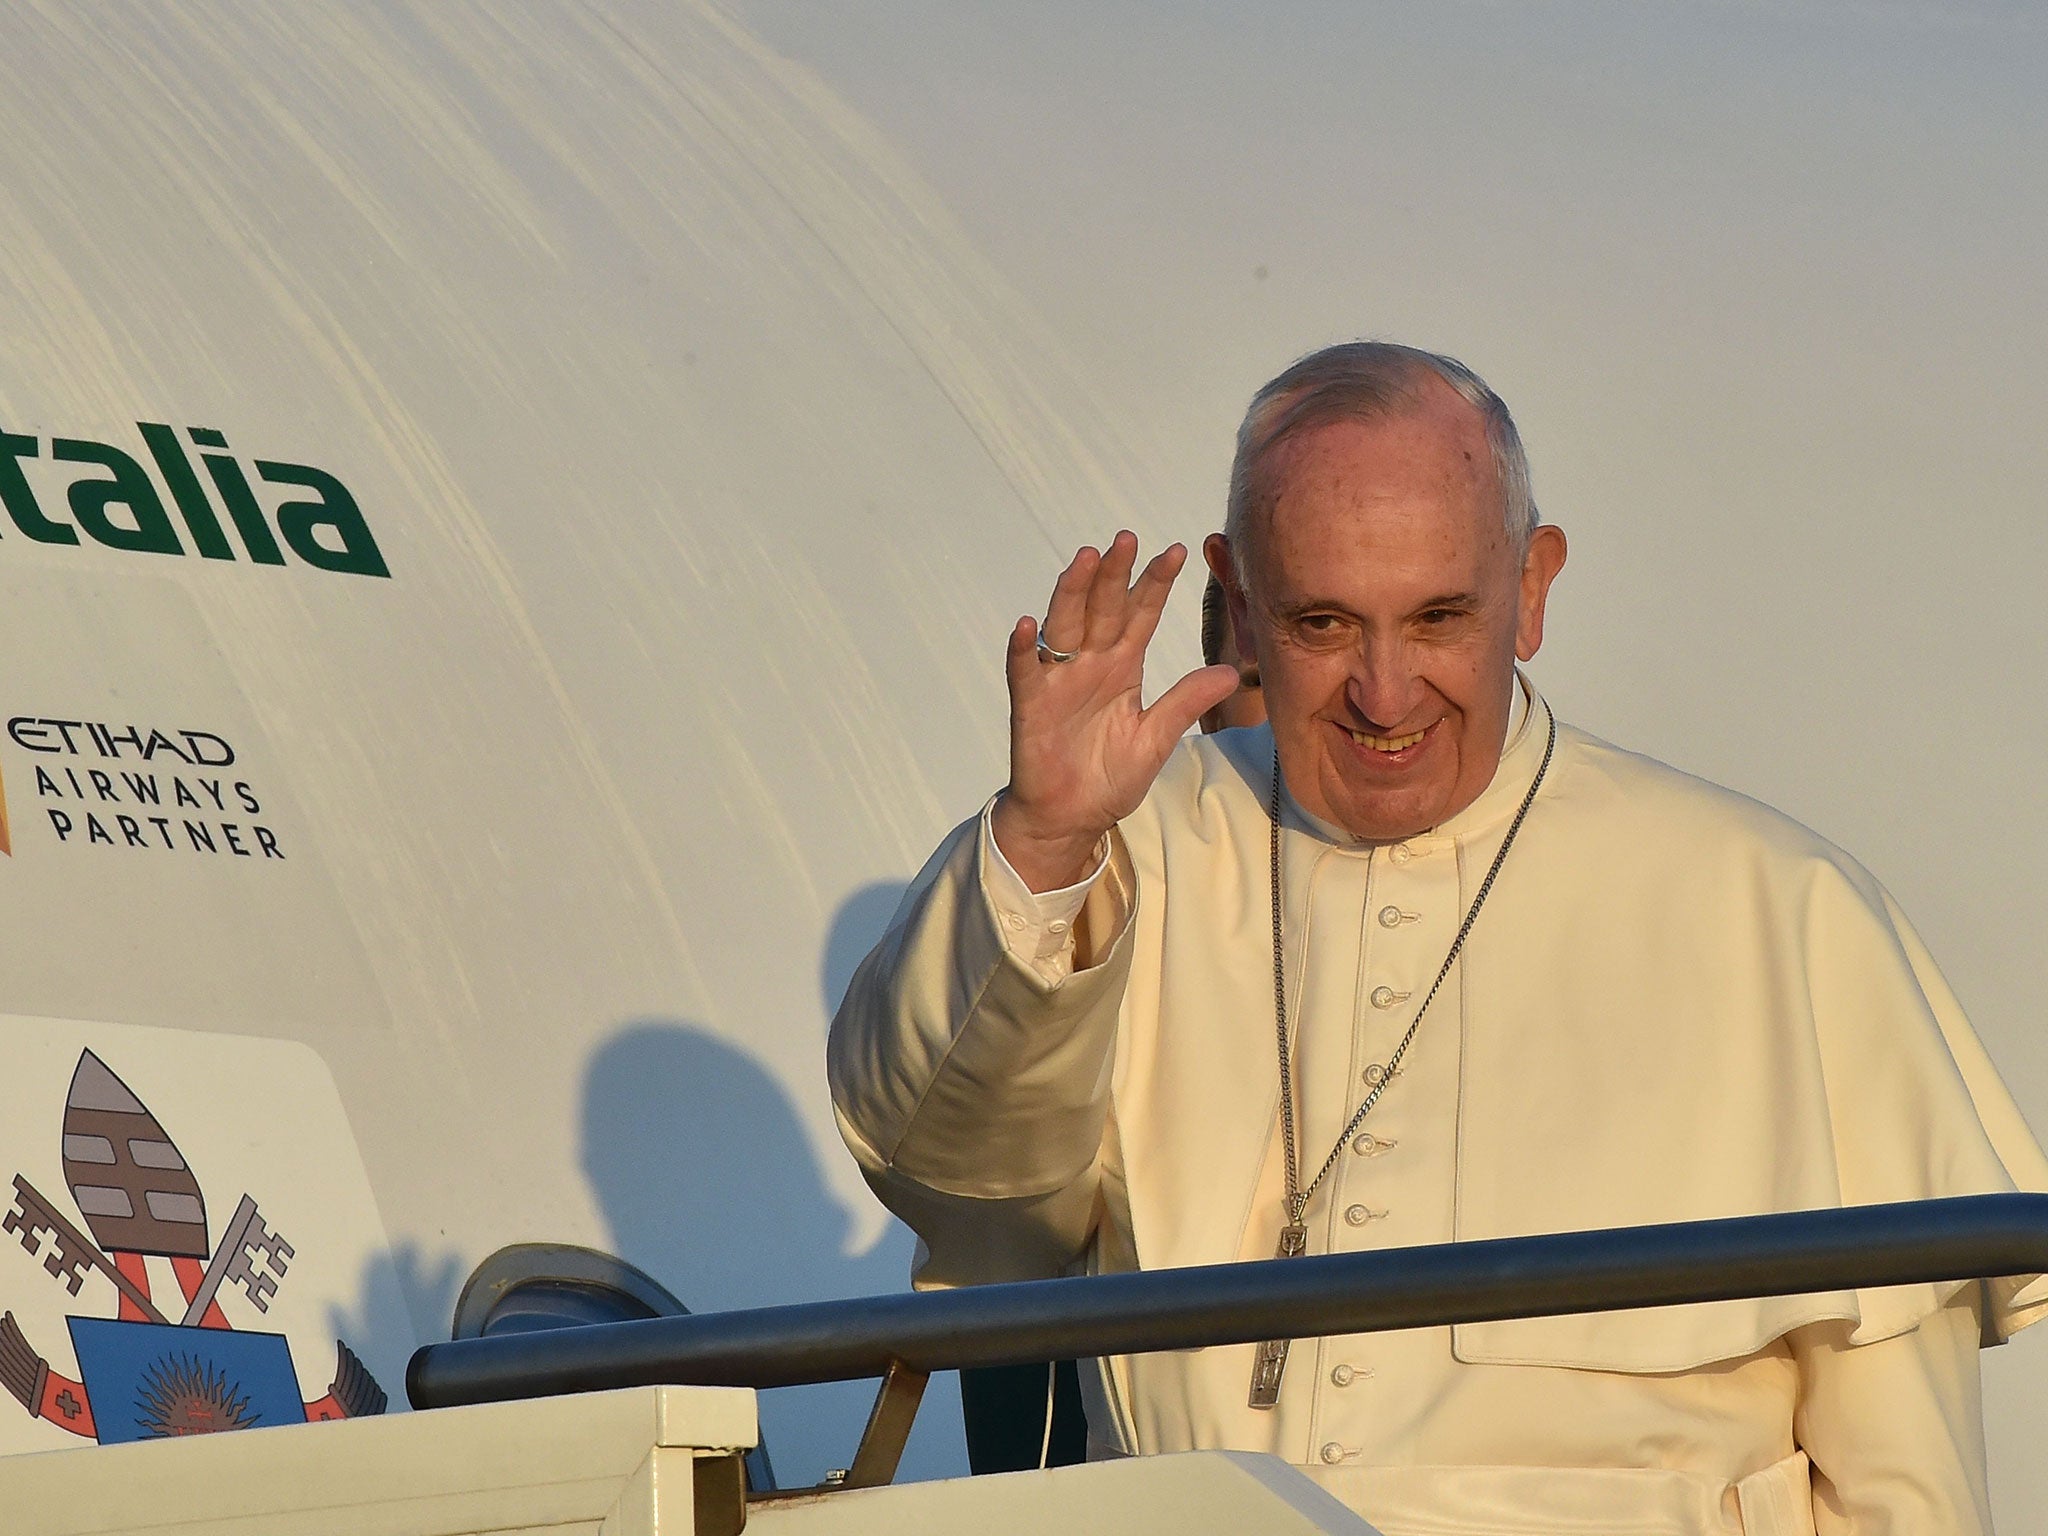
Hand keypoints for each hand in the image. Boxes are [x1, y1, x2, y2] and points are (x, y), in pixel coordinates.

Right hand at [993, 532, 1238, 890]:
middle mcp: (1089, 665)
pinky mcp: (1030, 706)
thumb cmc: (1108, 778)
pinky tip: (1027, 626)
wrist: (1071, 818)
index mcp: (1121, 667)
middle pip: (1102, 609)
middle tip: (1127, 539)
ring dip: (1072, 592)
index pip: (1140, 615)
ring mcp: (1057, 681)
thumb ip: (1184, 703)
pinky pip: (1024, 672)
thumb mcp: (1155, 740)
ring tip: (1086, 559)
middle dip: (1115, 574)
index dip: (1155, 584)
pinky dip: (1023, 650)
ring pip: (1064, 627)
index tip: (1177, 552)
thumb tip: (1229, 672)